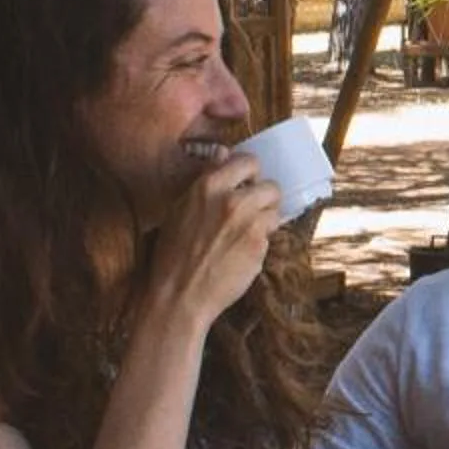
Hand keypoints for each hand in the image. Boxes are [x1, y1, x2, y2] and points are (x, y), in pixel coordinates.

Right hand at [144, 153, 277, 328]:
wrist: (180, 295)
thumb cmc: (173, 254)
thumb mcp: (180, 209)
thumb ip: (205, 181)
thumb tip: (223, 153)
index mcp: (208, 186)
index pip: (249, 161)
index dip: (250, 174)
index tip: (247, 184)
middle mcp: (232, 200)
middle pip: (271, 186)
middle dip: (264, 198)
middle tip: (252, 211)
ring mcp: (249, 223)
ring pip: (275, 210)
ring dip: (266, 220)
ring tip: (247, 234)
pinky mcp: (259, 246)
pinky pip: (271, 235)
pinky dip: (262, 242)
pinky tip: (243, 252)